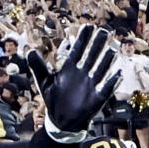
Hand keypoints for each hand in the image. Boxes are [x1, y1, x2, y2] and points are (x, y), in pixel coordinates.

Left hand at [27, 25, 119, 141]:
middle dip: (97, 45)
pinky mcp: (97, 98)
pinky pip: (107, 89)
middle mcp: (82, 74)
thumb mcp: (44, 82)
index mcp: (69, 69)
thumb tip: (30, 51)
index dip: (82, 39)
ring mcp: (91, 85)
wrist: (61, 121)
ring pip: (101, 70)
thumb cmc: (54, 100)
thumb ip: (38, 67)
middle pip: (91, 56)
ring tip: (111, 50)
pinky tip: (118, 74)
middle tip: (103, 31)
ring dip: (106, 61)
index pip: (77, 50)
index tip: (88, 26)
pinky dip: (112, 83)